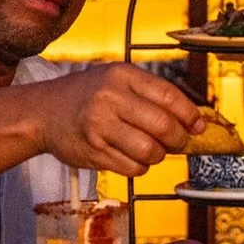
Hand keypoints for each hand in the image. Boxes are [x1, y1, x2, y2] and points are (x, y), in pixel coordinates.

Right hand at [33, 66, 201, 177]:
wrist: (44, 112)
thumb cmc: (89, 96)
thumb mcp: (118, 81)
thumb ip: (152, 95)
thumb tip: (194, 121)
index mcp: (122, 76)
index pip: (169, 96)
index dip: (190, 115)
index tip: (199, 126)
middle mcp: (110, 98)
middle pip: (163, 126)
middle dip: (178, 140)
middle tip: (179, 143)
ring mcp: (99, 126)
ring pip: (149, 151)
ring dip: (158, 156)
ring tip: (152, 150)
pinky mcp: (92, 151)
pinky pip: (131, 167)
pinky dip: (140, 167)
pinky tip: (133, 157)